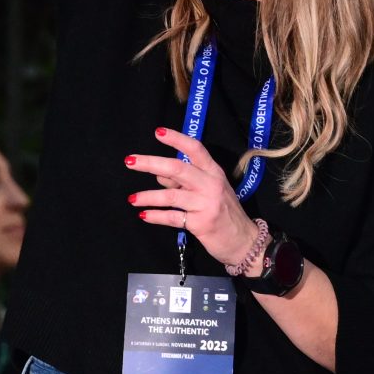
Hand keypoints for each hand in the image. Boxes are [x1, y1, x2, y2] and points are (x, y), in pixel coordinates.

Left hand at [126, 126, 258, 269]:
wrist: (243, 241)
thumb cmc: (224, 212)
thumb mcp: (209, 190)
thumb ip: (185, 181)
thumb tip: (159, 175)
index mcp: (213, 172)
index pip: (195, 149)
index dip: (176, 139)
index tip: (157, 132)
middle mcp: (211, 184)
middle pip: (177, 168)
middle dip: (151, 163)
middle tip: (130, 161)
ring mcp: (206, 204)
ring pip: (171, 195)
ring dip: (148, 196)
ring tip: (132, 199)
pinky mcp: (201, 223)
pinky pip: (172, 217)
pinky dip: (156, 216)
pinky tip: (144, 215)